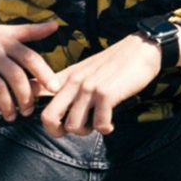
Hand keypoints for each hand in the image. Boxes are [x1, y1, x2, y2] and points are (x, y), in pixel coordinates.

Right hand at [0, 11, 58, 126]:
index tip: (55, 89)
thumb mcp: (1, 30)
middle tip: (28, 110)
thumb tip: (55, 25)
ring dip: (6, 106)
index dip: (44, 73)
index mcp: (4, 40)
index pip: (30, 57)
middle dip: (25, 96)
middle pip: (15, 75)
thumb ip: (27, 32)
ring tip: (11, 116)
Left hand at [40, 34, 165, 137]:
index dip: (38, 112)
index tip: (55, 121)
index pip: (39, 96)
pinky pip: (99, 124)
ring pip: (73, 126)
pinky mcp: (106, 94)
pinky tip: (111, 124)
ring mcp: (89, 88)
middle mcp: (74, 82)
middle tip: (74, 130)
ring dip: (86, 131)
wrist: (142, 48)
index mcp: (67, 76)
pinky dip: (105, 129)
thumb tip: (41, 91)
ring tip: (97, 123)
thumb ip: (66, 81)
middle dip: (57, 132)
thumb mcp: (85, 68)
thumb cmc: (115, 62)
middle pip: (49, 117)